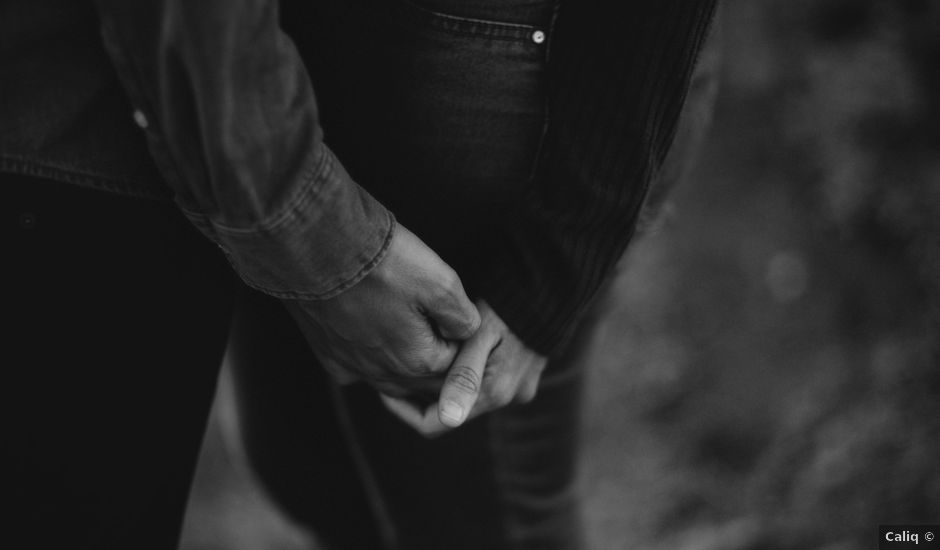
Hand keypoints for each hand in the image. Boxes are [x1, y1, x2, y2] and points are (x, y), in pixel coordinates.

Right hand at [284, 224, 480, 396]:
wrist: (314, 247)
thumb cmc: (381, 262)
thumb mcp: (441, 280)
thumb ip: (462, 316)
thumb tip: (467, 332)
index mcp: (418, 361)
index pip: (456, 366)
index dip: (462, 341)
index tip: (459, 314)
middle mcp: (384, 374)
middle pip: (424, 380)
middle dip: (439, 359)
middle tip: (443, 325)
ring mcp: (352, 367)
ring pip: (391, 380)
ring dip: (407, 362)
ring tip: (415, 333)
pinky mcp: (327, 354)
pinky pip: (357, 369)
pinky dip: (370, 359)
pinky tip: (373, 339)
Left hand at [381, 300, 547, 435]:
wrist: (550, 286)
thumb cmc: (507, 306)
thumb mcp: (479, 335)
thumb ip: (464, 376)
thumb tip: (450, 419)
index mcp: (494, 393)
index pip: (434, 425)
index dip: (405, 411)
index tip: (385, 389)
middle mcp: (508, 398)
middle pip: (450, 409)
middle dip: (424, 390)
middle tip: (401, 364)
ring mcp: (518, 388)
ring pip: (467, 394)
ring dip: (445, 379)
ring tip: (424, 352)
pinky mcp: (524, 376)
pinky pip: (484, 381)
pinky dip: (466, 370)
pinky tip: (454, 347)